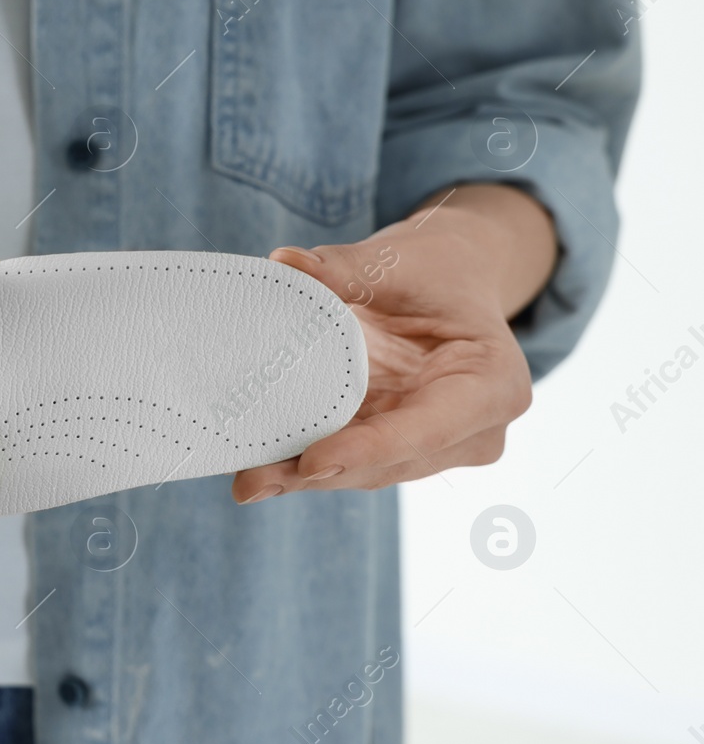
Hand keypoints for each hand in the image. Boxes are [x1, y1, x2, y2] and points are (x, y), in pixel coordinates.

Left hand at [231, 184, 557, 501]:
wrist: (452, 281)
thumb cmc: (436, 270)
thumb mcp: (399, 260)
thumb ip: (345, 267)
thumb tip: (284, 263)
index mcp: (493, 385)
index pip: (427, 429)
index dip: (368, 449)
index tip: (312, 462)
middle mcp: (474, 432)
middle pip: (389, 462)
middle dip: (320, 473)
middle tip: (252, 483)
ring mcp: (438, 448)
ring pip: (366, 472)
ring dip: (304, 477)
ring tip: (248, 481)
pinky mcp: (400, 449)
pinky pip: (352, 460)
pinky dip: (306, 464)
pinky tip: (260, 469)